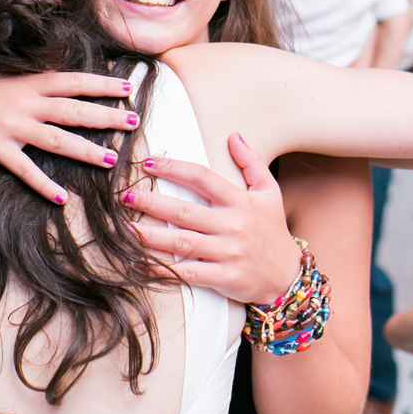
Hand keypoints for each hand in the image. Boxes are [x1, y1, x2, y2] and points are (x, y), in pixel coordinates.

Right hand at [0, 73, 139, 202]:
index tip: (126, 88)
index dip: (101, 85)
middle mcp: (23, 103)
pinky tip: (62, 197)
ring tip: (110, 159)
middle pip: (73, 110)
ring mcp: (10, 127)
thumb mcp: (5, 80)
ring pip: (57, 140)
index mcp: (28, 83)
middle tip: (134, 122)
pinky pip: (25, 170)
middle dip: (106, 116)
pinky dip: (44, 185)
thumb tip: (64, 86)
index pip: (72, 82)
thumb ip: (33, 84)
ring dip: (86, 150)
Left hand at [124, 134, 296, 304]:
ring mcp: (227, 252)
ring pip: (181, 242)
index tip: (149, 164)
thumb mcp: (270, 192)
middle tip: (125, 195)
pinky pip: (187, 272)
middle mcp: (233, 225)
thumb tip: (234, 136)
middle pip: (185, 211)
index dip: (174, 168)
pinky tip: (139, 263)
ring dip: (149, 235)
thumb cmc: (273, 231)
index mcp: (240, 202)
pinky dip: (162, 269)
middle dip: (152, 202)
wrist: (288, 276)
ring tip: (124, 226)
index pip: (202, 178)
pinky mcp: (223, 277)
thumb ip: (252, 162)